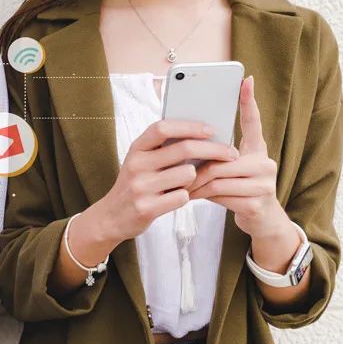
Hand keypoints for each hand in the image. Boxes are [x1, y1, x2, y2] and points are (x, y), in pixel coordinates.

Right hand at [91, 120, 238, 244]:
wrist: (112, 217)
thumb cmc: (136, 184)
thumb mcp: (141, 161)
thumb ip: (162, 148)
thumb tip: (203, 134)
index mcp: (136, 148)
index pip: (163, 128)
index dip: (190, 126)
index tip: (212, 130)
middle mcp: (136, 165)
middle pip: (184, 149)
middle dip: (213, 150)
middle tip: (231, 153)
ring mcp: (140, 187)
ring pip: (188, 174)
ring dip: (196, 179)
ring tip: (187, 184)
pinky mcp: (146, 208)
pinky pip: (182, 197)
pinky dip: (186, 197)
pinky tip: (177, 198)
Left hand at [188, 76, 290, 238]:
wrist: (261, 221)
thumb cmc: (238, 190)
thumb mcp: (230, 170)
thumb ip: (216, 157)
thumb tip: (185, 142)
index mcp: (258, 150)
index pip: (254, 122)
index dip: (249, 101)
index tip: (245, 80)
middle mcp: (265, 163)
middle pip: (221, 158)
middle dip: (196, 166)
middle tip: (177, 169)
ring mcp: (264, 184)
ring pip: (218, 178)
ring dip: (195, 183)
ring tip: (181, 186)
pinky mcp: (257, 204)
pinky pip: (220, 196)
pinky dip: (201, 196)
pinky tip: (191, 197)